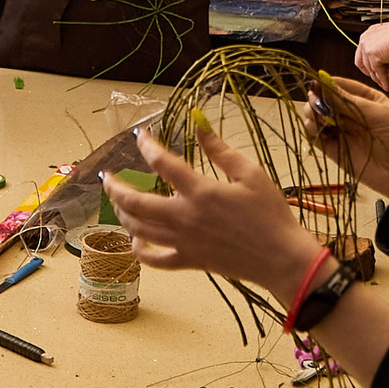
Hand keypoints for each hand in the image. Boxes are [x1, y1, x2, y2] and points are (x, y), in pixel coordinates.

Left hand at [120, 127, 320, 308]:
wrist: (281, 258)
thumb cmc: (271, 214)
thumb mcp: (250, 174)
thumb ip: (220, 150)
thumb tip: (199, 126)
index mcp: (200, 191)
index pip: (162, 163)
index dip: (147, 146)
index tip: (140, 136)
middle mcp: (184, 217)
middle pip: (135, 202)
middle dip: (115, 187)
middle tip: (107, 177)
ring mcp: (183, 241)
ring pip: (138, 229)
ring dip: (122, 214)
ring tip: (117, 202)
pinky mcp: (189, 261)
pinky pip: (154, 260)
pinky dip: (139, 250)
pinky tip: (135, 240)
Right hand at [304, 76, 388, 219]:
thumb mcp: (378, 113)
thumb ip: (348, 101)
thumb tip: (323, 85)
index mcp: (365, 100)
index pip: (339, 86)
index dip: (325, 84)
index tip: (316, 84)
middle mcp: (351, 114)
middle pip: (324, 100)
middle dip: (317, 99)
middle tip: (316, 103)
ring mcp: (342, 132)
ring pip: (317, 117)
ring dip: (311, 114)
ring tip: (315, 117)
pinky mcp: (335, 150)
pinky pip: (316, 137)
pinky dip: (310, 131)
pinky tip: (314, 128)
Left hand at [353, 19, 388, 85]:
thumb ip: (387, 49)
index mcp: (370, 32)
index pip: (363, 52)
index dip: (370, 64)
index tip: (376, 71)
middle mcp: (366, 39)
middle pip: (363, 62)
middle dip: (372, 73)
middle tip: (381, 79)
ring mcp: (367, 47)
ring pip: (371, 69)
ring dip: (379, 78)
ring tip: (386, 84)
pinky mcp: (372, 56)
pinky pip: (378, 72)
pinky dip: (383, 81)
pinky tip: (388, 86)